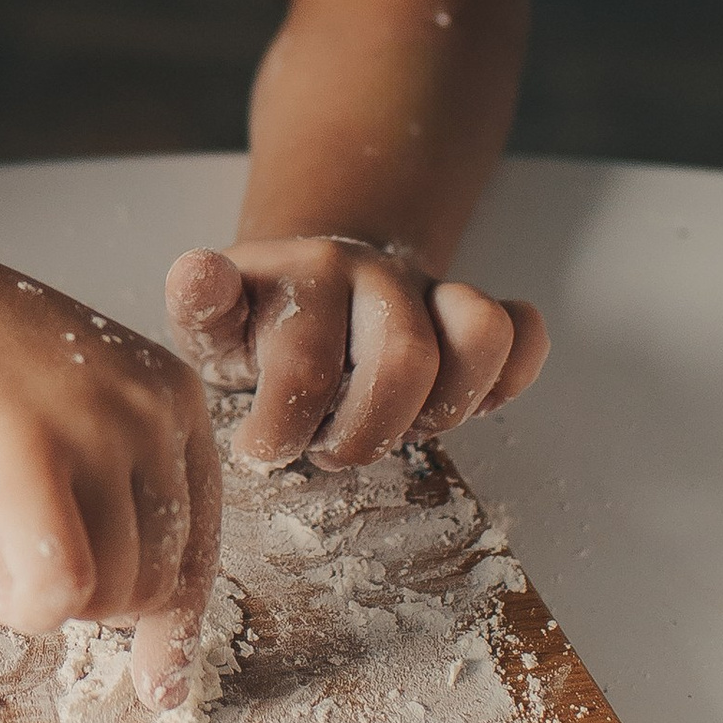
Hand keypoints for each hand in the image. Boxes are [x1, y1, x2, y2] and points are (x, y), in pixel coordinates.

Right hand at [0, 231, 219, 697]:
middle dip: (92, 602)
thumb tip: (143, 616)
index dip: (177, 621)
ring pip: (114, 593)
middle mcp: (150, 409)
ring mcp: (94, 430)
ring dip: (46, 598)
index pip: (200, 538)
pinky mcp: (32, 458)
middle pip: (159, 578)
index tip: (159, 682)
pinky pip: (61, 589)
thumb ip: (110, 492)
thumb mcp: (62, 413)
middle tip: (17, 551)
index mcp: (170, 395)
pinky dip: (26, 606)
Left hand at [165, 238, 546, 470]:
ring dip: (438, 409)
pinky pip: (524, 334)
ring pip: (478, 333)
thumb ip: (200, 305)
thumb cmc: (254, 322)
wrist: (304, 280)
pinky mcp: (471, 311)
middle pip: (405, 360)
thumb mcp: (210, 321)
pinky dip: (504, 382)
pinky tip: (451, 406)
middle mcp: (372, 271)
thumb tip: (198, 272)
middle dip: (361, 435)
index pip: (305, 363)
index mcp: (301, 276)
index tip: (258, 449)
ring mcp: (429, 287)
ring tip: (389, 429)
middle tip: (320, 450)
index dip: (282, 428)